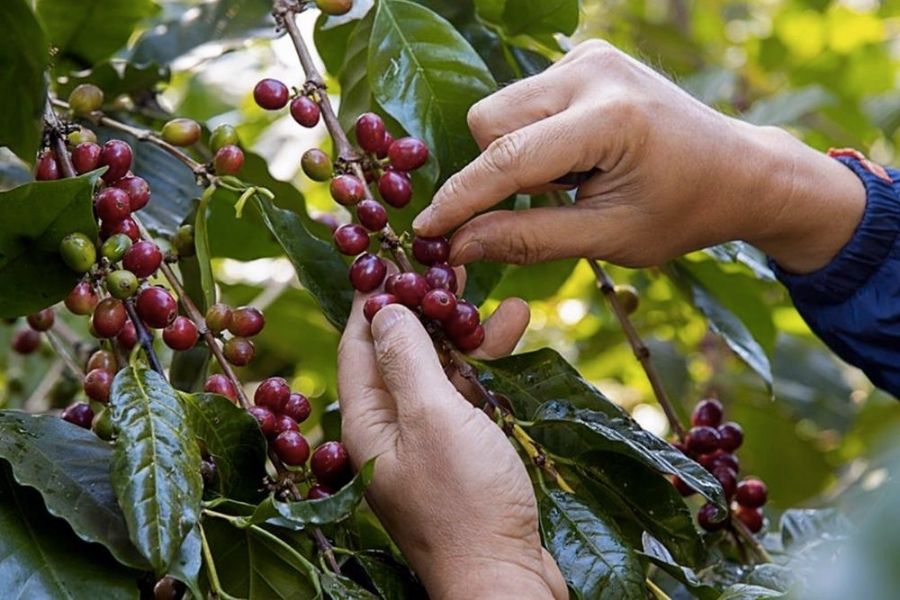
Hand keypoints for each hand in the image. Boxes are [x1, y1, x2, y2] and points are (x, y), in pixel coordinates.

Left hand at [337, 292, 565, 598]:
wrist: (505, 581)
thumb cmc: (466, 501)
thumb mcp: (433, 417)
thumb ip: (407, 359)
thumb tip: (382, 309)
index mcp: (367, 422)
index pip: (358, 345)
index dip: (370, 299)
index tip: (387, 257)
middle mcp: (391, 430)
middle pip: (398, 354)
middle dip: (421, 309)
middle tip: (443, 266)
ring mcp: (428, 443)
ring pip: (437, 372)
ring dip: (459, 333)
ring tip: (484, 291)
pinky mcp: (462, 456)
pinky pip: (465, 398)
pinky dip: (483, 366)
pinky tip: (510, 330)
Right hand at [413, 40, 864, 273]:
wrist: (739, 168)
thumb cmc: (683, 212)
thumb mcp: (609, 238)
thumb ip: (528, 240)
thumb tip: (458, 246)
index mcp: (609, 118)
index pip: (509, 159)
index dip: (461, 199)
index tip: (427, 231)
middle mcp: (593, 70)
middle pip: (491, 122)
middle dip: (497, 173)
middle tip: (547, 204)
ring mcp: (589, 55)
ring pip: (502, 109)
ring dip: (517, 156)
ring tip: (572, 180)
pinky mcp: (586, 55)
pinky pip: (525, 101)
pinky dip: (535, 138)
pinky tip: (578, 156)